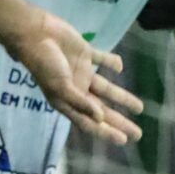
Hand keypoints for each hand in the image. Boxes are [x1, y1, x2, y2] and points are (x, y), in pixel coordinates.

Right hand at [21, 14, 142, 145]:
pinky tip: (120, 67)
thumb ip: (81, 103)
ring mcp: (81, 72)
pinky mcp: (85, 53)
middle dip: (119, 121)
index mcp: (67, 101)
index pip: (89, 122)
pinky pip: (102, 59)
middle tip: (137, 133)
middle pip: (102, 109)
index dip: (105, 132)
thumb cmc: (44, 64)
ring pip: (106, 89)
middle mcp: (76, 89)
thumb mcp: (60, 87)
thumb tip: (100, 117)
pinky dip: (112, 63)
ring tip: (139, 108)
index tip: (123, 140)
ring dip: (122, 98)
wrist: (35, 34)